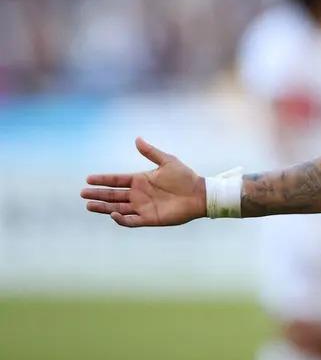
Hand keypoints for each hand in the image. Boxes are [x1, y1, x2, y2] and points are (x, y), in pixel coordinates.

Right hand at [81, 138, 205, 226]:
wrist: (199, 194)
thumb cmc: (185, 177)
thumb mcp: (167, 161)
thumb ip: (151, 152)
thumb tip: (137, 139)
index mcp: (140, 180)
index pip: (116, 180)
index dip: (103, 180)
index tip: (88, 179)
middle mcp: (138, 194)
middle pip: (113, 195)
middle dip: (98, 194)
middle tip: (83, 194)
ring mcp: (142, 207)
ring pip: (117, 208)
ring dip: (103, 207)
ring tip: (89, 205)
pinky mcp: (149, 218)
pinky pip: (131, 221)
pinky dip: (121, 219)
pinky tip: (112, 214)